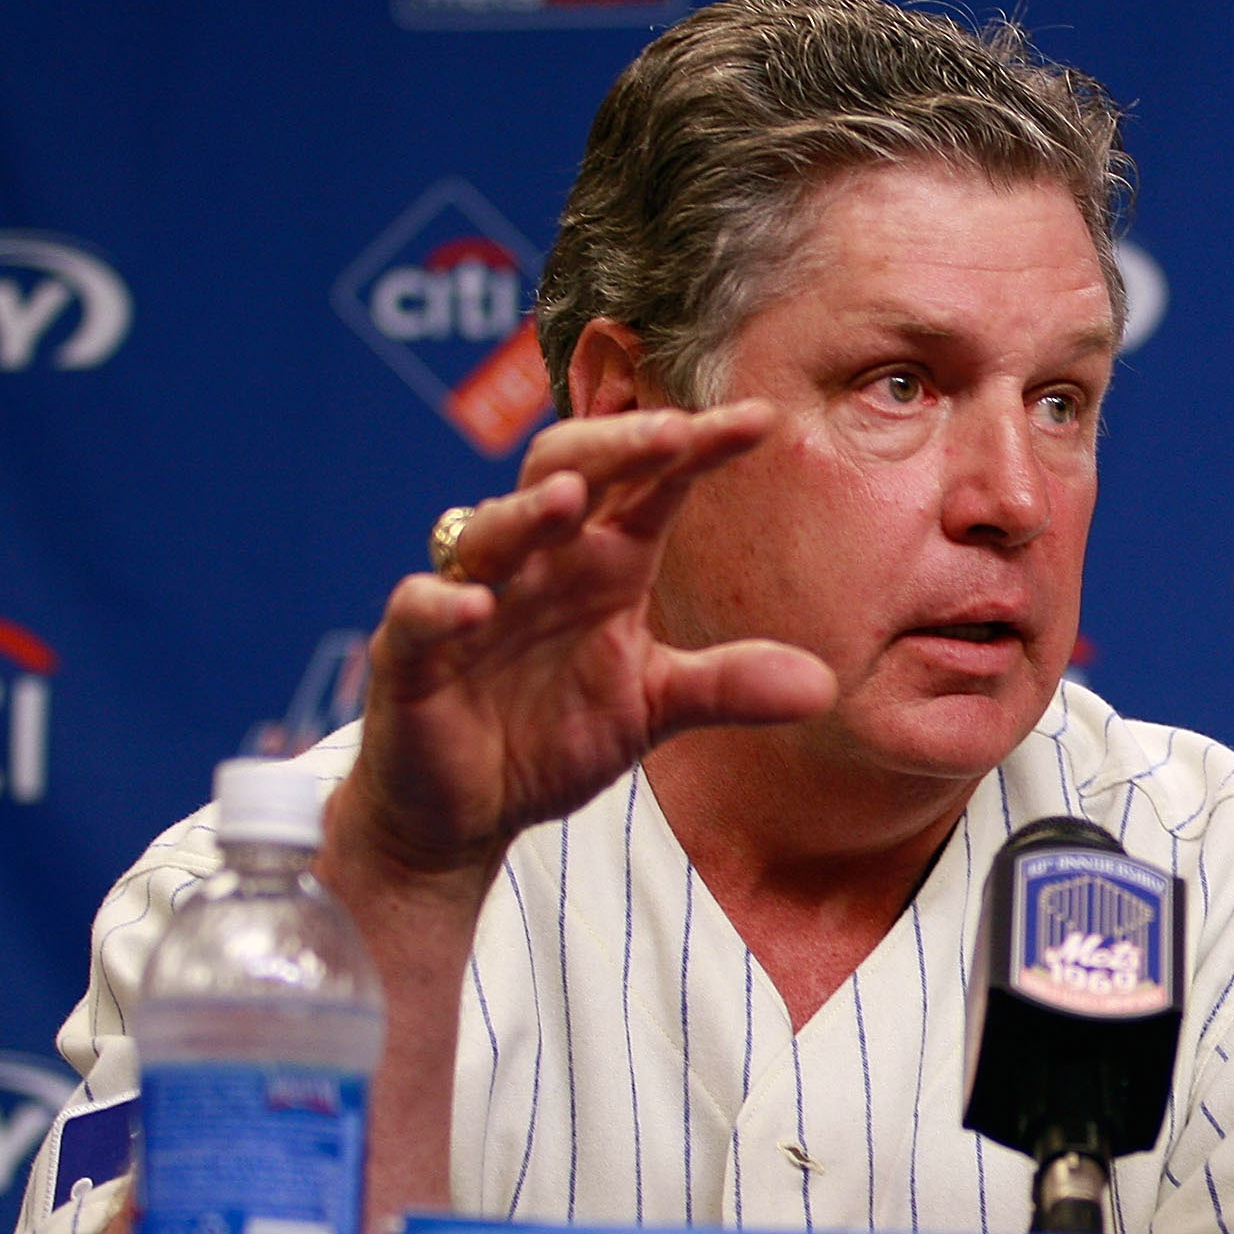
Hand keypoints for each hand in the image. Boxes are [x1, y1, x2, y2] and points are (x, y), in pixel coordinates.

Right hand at [341, 404, 836, 883]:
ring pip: (491, 531)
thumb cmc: (553, 735)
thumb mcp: (655, 708)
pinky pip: (419, 614)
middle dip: (615, 446)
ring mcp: (471, 602)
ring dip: (527, 513)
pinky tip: (476, 606)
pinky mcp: (410, 655)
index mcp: (603, 565)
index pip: (651, 487)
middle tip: (671, 431)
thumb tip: (824, 685)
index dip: (697, 449)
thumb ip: (728, 686)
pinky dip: (443, 606)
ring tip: (568, 501)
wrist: (466, 813)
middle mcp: (539, 566)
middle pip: (566, 472)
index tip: (760, 420)